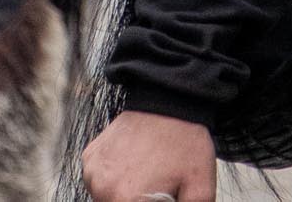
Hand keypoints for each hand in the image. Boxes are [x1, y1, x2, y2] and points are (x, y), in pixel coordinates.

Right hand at [83, 111, 216, 201]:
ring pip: (107, 199)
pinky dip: (114, 178)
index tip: (162, 196)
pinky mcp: (90, 158)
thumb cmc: (185, 142)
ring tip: (146, 175)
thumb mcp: (201, 188)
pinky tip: (133, 164)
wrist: (168, 100)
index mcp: (127, 200)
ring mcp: (93, 172)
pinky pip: (99, 181)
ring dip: (124, 194)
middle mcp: (103, 188)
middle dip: (138, 201)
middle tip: (155, 187)